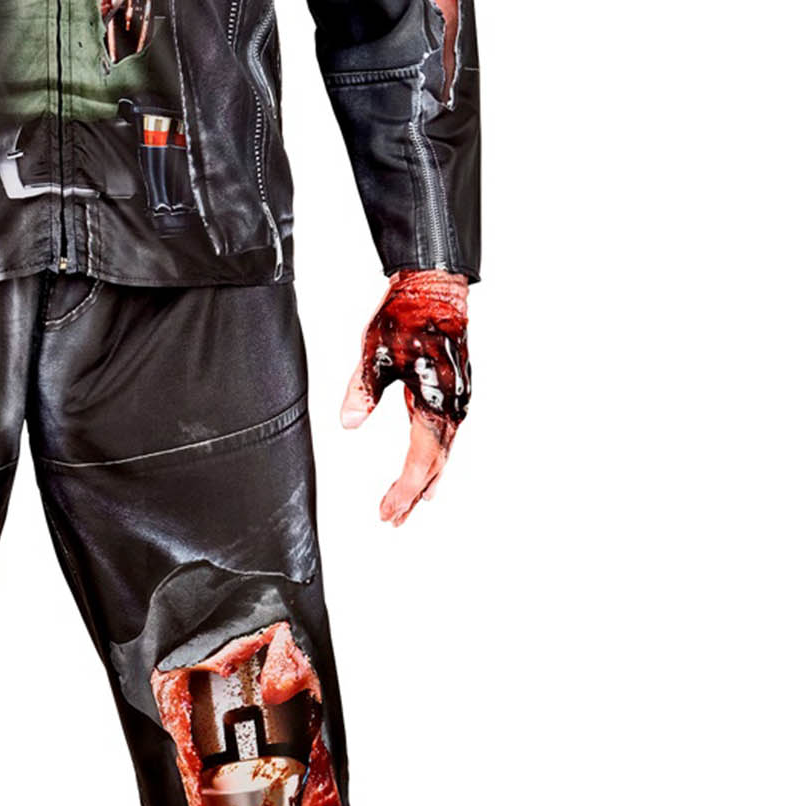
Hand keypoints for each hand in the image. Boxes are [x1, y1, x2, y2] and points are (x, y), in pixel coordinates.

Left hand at [339, 269, 469, 527]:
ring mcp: (458, 400)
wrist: (436, 285)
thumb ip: (362, 392)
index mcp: (434, 403)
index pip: (419, 462)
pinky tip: (428, 467)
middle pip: (434, 465)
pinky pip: (446, 435)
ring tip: (411, 506)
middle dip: (412, 495)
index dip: (402, 492)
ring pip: (443, 452)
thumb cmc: (406, 315)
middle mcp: (453, 407)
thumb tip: (348, 424)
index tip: (386, 513)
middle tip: (393, 520)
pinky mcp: (455, 390)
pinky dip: (435, 457)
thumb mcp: (374, 353)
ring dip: (426, 480)